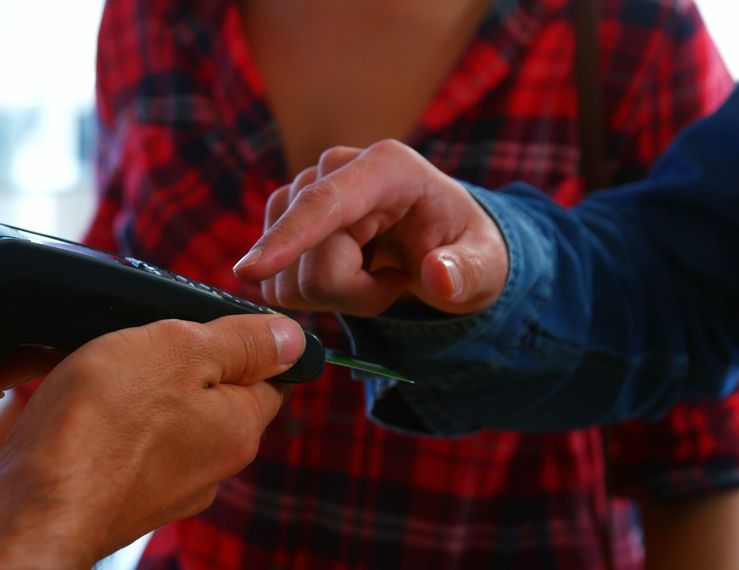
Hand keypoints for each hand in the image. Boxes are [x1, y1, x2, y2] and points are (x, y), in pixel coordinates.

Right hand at [0, 314, 304, 568]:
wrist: (29, 507)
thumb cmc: (98, 425)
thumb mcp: (179, 351)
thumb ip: (240, 342)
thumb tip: (292, 337)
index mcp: (239, 427)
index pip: (271, 374)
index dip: (241, 339)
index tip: (201, 323)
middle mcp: (213, 465)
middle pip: (216, 394)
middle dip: (184, 362)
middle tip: (143, 343)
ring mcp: (167, 487)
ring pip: (168, 416)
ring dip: (142, 390)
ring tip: (104, 374)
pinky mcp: (123, 495)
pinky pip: (129, 442)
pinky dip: (111, 421)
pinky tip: (82, 409)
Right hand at [233, 140, 507, 315]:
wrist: (438, 241)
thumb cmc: (463, 248)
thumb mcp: (488, 265)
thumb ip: (469, 271)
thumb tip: (438, 277)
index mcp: (388, 167)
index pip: (326, 204)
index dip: (288, 239)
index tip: (250, 272)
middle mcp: (336, 168)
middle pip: (309, 258)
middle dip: (351, 293)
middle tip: (396, 285)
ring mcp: (302, 191)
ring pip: (287, 275)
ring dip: (334, 295)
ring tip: (376, 276)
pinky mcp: (283, 216)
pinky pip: (278, 280)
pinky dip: (316, 294)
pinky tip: (350, 274)